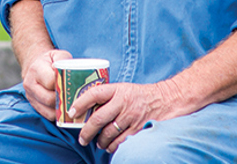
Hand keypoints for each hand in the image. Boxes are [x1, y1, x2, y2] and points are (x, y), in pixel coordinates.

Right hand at [21, 48, 72, 120]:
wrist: (35, 65)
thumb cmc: (50, 60)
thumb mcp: (58, 54)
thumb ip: (64, 61)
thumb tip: (70, 73)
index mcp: (36, 69)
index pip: (51, 82)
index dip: (63, 84)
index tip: (72, 84)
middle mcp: (30, 84)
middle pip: (49, 99)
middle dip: (64, 99)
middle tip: (76, 97)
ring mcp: (30, 96)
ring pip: (48, 111)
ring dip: (62, 110)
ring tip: (72, 104)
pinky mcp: (33, 105)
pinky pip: (47, 115)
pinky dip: (58, 115)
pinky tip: (65, 109)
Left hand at [69, 80, 185, 151]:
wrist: (165, 100)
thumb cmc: (139, 95)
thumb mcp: (122, 89)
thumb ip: (107, 97)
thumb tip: (86, 109)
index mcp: (117, 90)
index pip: (94, 94)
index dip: (80, 103)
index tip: (71, 112)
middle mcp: (123, 102)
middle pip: (98, 119)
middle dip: (87, 131)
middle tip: (82, 138)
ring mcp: (131, 117)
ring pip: (108, 133)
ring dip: (100, 141)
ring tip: (98, 143)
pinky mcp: (139, 129)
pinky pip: (121, 142)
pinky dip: (113, 146)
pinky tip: (110, 146)